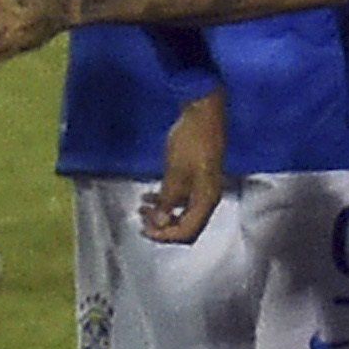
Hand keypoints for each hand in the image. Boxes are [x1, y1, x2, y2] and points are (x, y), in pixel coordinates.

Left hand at [141, 89, 224, 245]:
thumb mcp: (176, 171)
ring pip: (181, 212)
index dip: (165, 235)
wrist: (203, 113)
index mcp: (207, 199)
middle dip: (162, 227)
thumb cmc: (192, 140)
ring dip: (161, 214)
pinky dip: (165, 200)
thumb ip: (169, 198)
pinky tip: (149, 196)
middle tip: (141, 222)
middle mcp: (207, 198)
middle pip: (186, 226)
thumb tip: (160, 222)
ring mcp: (202, 187)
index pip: (188, 231)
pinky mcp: (196, 177)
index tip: (145, 230)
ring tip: (141, 209)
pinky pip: (180, 198)